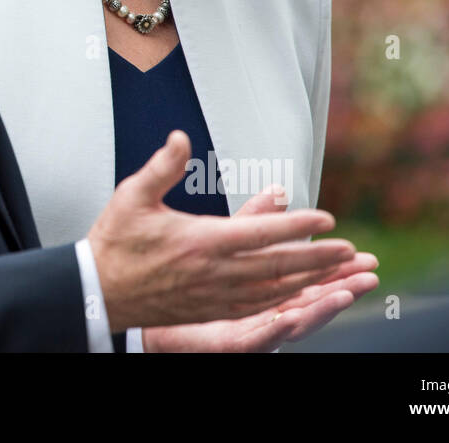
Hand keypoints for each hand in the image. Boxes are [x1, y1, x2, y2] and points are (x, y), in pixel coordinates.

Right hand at [88, 131, 357, 330]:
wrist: (98, 290)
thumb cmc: (115, 242)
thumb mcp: (132, 196)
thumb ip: (161, 166)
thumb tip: (180, 138)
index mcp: (200, 241)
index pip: (260, 233)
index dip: (297, 226)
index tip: (325, 217)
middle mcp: (214, 271)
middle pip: (278, 265)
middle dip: (319, 257)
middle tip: (351, 251)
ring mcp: (215, 295)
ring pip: (274, 289)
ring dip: (310, 281)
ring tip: (338, 273)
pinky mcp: (211, 310)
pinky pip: (257, 307)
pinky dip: (284, 300)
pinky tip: (300, 294)